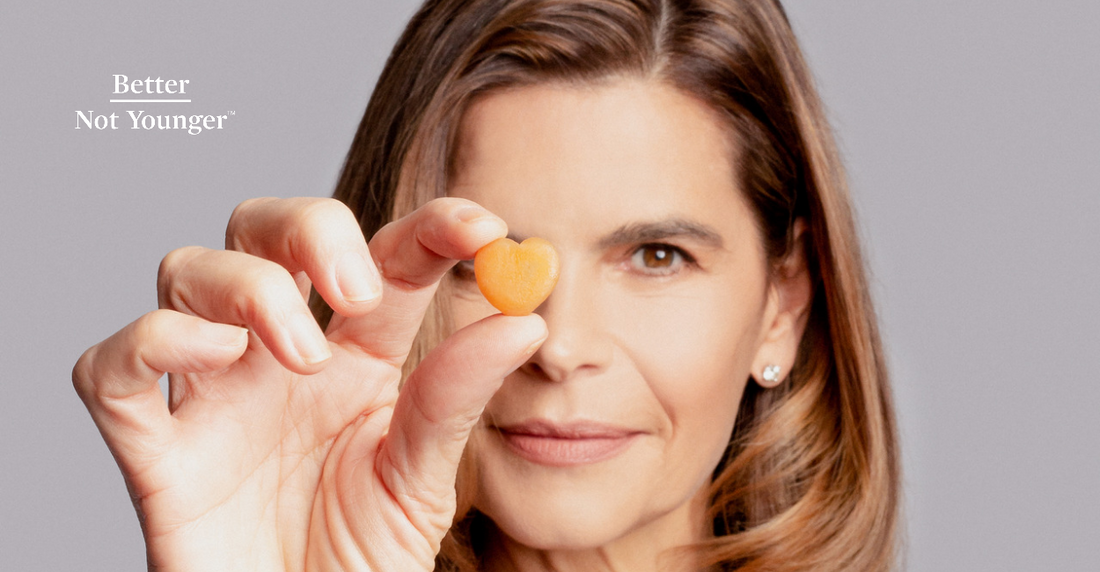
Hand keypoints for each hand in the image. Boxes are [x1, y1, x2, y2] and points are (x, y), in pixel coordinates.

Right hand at [73, 197, 546, 570]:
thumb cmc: (360, 560)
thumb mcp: (421, 480)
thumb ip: (455, 399)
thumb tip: (524, 320)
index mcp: (357, 357)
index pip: (387, 258)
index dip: (431, 227)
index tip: (482, 227)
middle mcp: (278, 357)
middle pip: (265, 228)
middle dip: (310, 229)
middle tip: (359, 293)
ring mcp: (211, 394)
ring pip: (187, 271)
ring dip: (247, 287)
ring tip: (303, 358)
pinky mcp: (153, 449)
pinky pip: (110, 367)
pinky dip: (152, 340)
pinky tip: (215, 358)